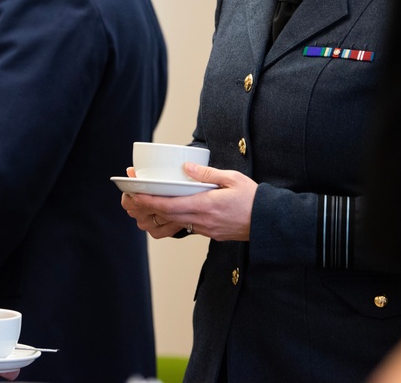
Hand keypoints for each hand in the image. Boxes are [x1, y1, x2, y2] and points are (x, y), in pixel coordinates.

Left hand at [121, 163, 257, 240]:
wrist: (269, 222)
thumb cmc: (254, 199)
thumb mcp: (232, 179)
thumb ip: (207, 173)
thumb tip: (186, 167)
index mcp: (206, 205)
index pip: (170, 205)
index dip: (149, 202)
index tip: (135, 196)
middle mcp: (203, 220)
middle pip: (167, 216)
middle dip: (147, 208)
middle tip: (131, 200)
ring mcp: (206, 229)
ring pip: (175, 223)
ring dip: (158, 215)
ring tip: (144, 206)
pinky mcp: (211, 233)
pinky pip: (187, 227)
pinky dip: (174, 220)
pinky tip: (170, 211)